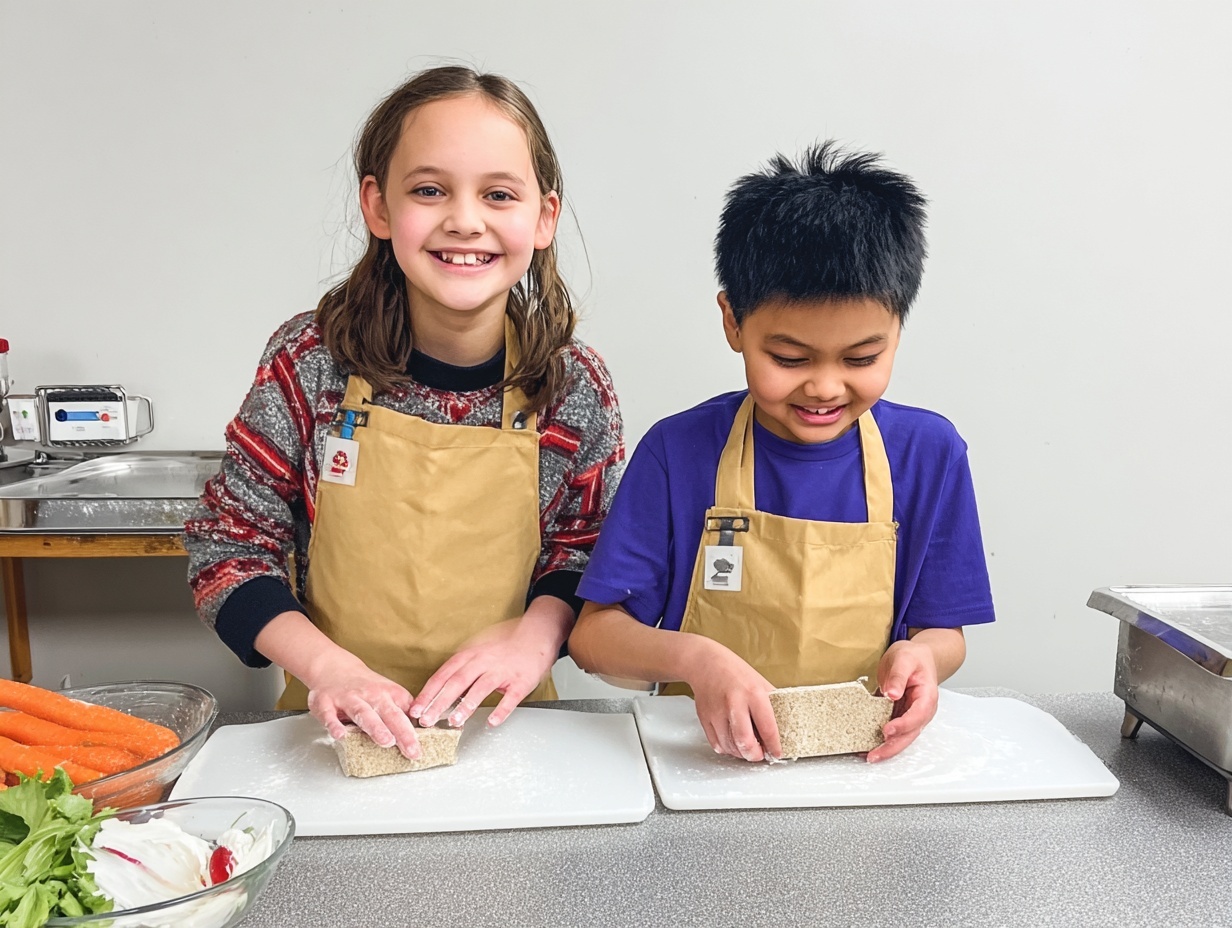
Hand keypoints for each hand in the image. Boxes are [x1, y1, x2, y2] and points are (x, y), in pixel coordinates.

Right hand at [302, 652, 420, 759]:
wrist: (333, 667)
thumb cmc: (364, 686)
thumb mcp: (387, 692)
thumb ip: (401, 709)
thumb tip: (420, 730)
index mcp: (388, 693)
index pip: (404, 713)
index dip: (413, 731)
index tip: (420, 748)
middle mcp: (370, 695)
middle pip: (389, 714)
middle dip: (401, 732)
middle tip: (411, 750)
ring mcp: (348, 698)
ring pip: (363, 712)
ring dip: (375, 727)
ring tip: (386, 741)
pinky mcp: (326, 702)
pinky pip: (329, 715)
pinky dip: (334, 725)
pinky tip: (340, 736)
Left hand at [410, 608, 563, 729]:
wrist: (536, 634)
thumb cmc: (505, 646)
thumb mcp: (479, 650)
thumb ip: (461, 667)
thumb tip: (438, 689)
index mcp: (471, 654)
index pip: (444, 674)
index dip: (428, 692)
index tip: (415, 708)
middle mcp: (484, 661)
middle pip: (457, 682)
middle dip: (439, 702)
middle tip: (426, 720)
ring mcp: (503, 670)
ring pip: (481, 688)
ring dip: (467, 705)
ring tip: (454, 721)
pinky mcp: (521, 680)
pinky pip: (511, 697)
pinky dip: (502, 709)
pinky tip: (493, 721)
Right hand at [687, 639, 781, 762]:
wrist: (705, 663)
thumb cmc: (735, 672)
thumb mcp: (759, 683)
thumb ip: (770, 704)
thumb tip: (783, 726)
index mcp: (753, 693)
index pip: (767, 728)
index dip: (774, 746)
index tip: (777, 753)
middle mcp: (734, 703)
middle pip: (745, 742)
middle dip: (755, 755)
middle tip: (760, 755)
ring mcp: (717, 712)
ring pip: (729, 746)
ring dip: (741, 753)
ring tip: (747, 748)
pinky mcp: (704, 717)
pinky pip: (716, 743)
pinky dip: (726, 748)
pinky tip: (732, 743)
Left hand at [866, 639, 938, 762]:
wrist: (917, 657)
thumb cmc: (914, 658)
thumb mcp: (904, 659)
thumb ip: (898, 676)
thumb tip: (892, 693)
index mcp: (927, 697)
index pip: (917, 715)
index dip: (903, 725)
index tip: (887, 730)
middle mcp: (921, 711)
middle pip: (910, 734)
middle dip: (892, 747)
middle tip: (874, 755)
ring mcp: (911, 716)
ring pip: (901, 738)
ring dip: (886, 748)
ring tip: (869, 756)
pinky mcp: (900, 717)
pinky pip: (893, 732)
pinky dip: (881, 741)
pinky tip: (868, 746)